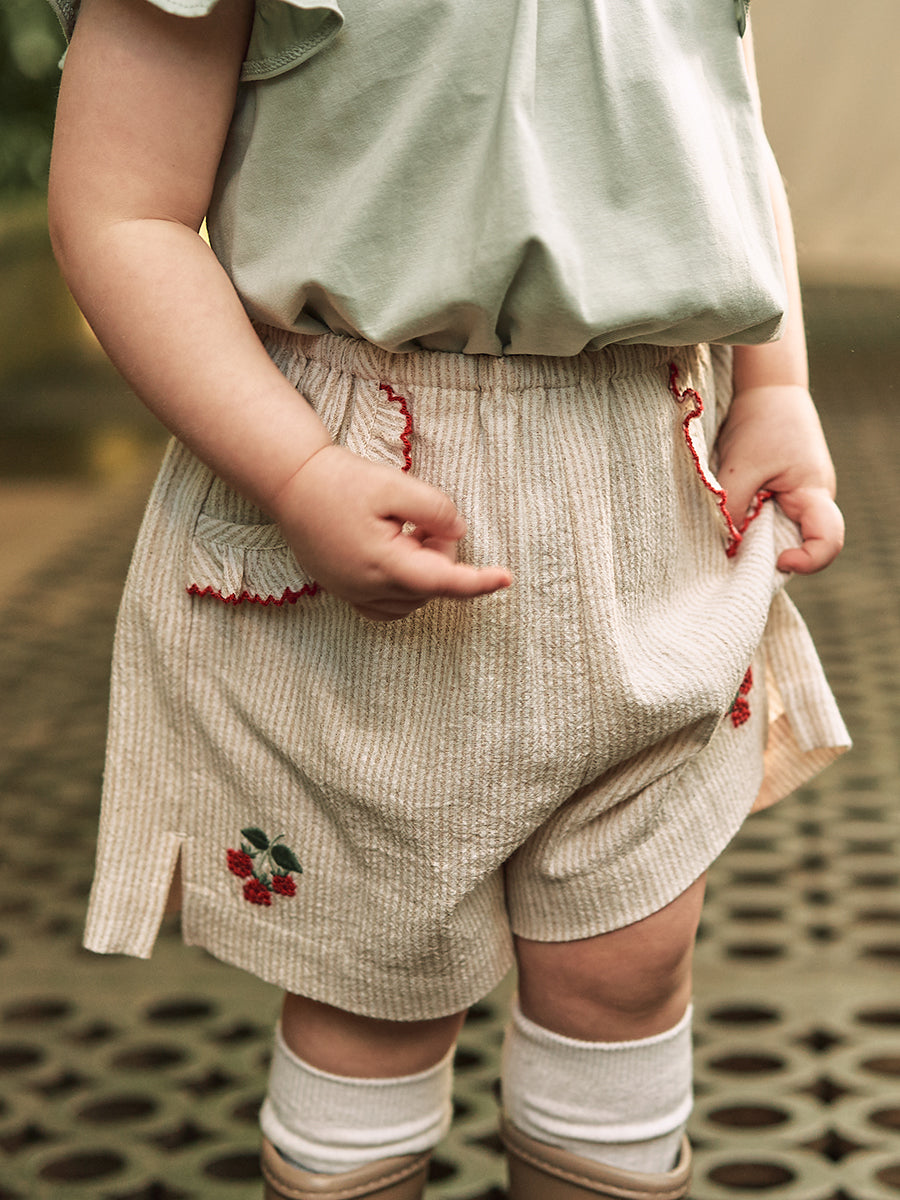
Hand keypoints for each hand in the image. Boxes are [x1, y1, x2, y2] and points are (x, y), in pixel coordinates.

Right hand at [270, 445, 511, 620]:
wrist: (291, 484)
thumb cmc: (340, 481)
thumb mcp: (394, 485)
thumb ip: (434, 509)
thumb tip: (458, 533)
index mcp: (383, 564)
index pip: (443, 582)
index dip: (479, 582)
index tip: (507, 578)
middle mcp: (368, 588)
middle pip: (431, 585)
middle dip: (440, 552)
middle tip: (423, 518)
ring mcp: (354, 594)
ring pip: (414, 598)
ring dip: (422, 568)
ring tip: (404, 530)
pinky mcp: (346, 592)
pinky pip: (390, 605)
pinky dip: (405, 585)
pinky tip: (397, 554)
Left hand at [715, 385, 843, 573]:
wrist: (768, 389)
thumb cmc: (760, 422)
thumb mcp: (739, 468)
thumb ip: (732, 508)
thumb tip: (725, 547)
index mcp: (814, 493)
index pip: (828, 542)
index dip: (808, 561)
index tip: (778, 559)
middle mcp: (814, 499)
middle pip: (803, 544)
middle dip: (773, 552)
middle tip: (741, 547)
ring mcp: (801, 495)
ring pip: (784, 531)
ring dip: (759, 535)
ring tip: (733, 524)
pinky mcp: (787, 489)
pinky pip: (774, 517)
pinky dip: (755, 522)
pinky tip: (736, 513)